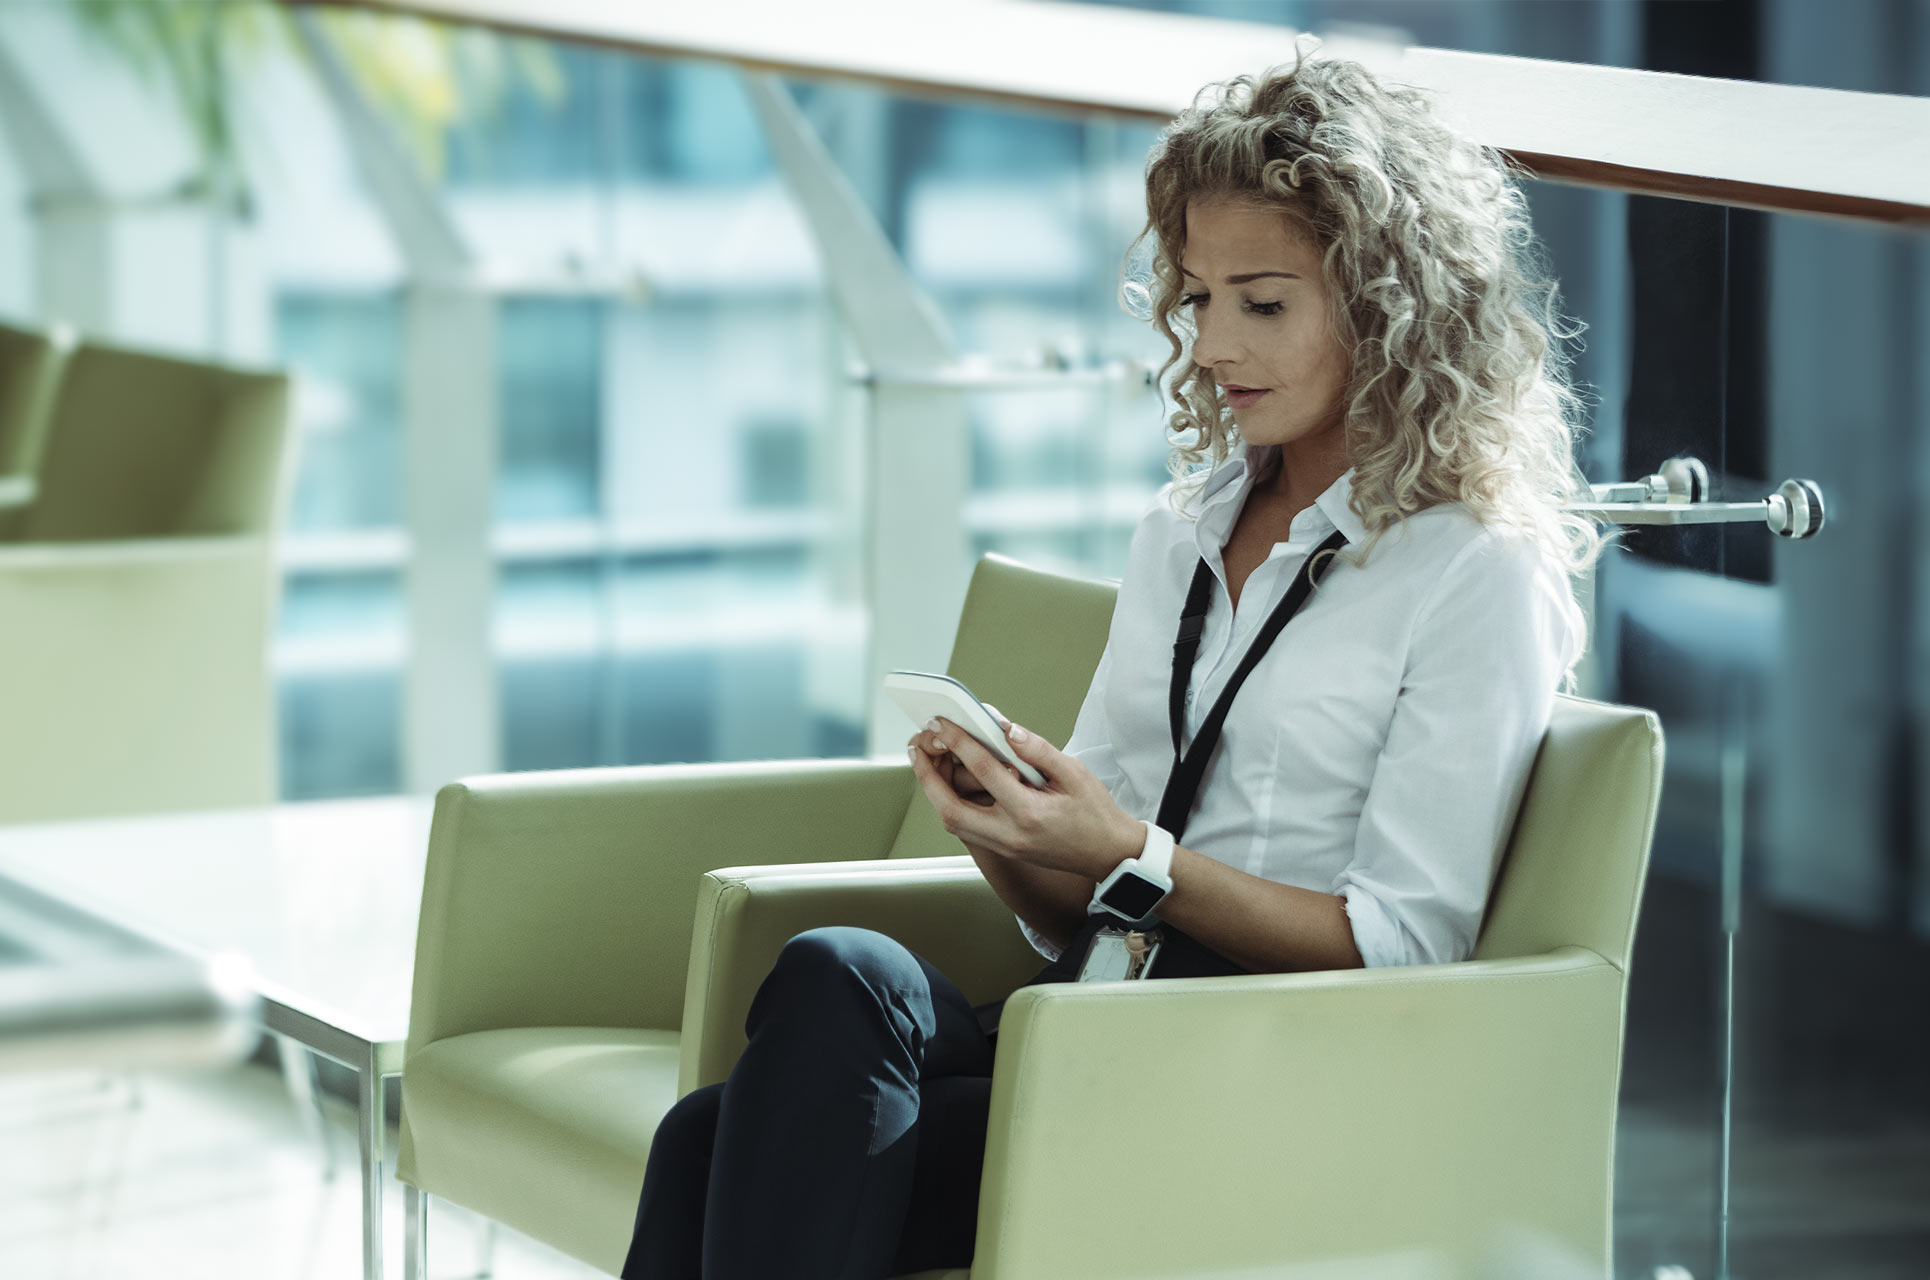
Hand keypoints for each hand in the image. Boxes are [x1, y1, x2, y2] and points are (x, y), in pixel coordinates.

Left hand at [906, 711, 1143, 879]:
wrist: (1108, 853)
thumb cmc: (1095, 812)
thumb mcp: (1074, 772)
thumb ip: (1037, 749)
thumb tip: (1006, 729)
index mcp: (1029, 812)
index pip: (984, 770)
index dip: (959, 742)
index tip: (942, 723)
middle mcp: (1010, 833)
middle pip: (951, 807)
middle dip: (928, 775)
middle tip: (918, 746)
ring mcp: (1004, 846)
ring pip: (953, 822)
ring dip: (935, 791)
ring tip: (929, 760)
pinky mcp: (1003, 850)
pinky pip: (965, 828)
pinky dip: (951, 804)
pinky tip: (950, 783)